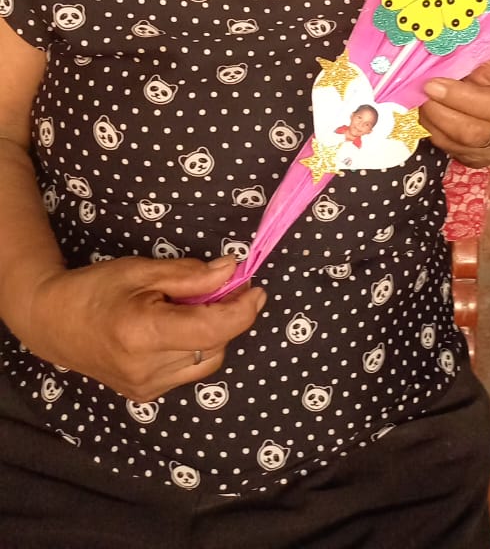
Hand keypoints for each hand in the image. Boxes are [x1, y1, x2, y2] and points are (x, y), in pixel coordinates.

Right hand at [20, 255, 264, 400]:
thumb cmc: (97, 288)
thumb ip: (190, 275)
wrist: (55, 322)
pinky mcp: (146, 396)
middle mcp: (147, 369)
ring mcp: (146, 388)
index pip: (213, 330)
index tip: (256, 287)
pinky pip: (190, 372)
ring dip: (215, 333)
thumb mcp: (142, 270)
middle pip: (215, 345)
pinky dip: (197, 348)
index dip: (242, 310)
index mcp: (144, 333)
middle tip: (224, 285)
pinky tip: (179, 328)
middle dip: (228, 315)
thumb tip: (232, 271)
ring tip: (194, 306)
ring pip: (208, 361)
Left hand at [420, 42, 489, 167]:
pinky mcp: (475, 161)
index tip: (431, 83)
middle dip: (438, 112)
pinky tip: (430, 112)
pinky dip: (434, 131)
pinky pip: (448, 149)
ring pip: (453, 144)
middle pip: (469, 132)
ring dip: (431, 121)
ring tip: (421, 99)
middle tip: (420, 92)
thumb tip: (443, 47)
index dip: (458, 96)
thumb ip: (475, 55)